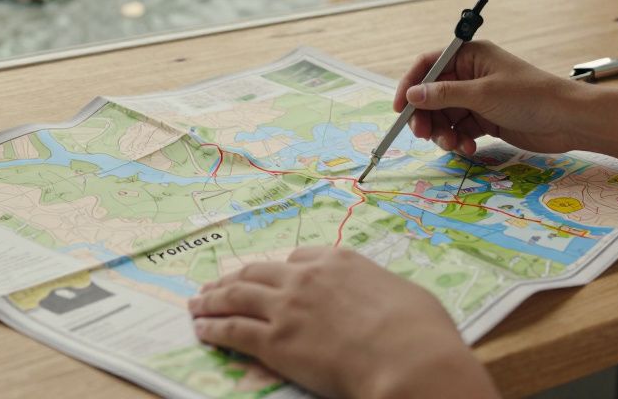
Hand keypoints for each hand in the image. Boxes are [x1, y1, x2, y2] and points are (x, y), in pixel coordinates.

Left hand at [188, 248, 497, 398]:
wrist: (407, 359)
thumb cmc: (420, 330)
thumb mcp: (407, 294)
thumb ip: (382, 291)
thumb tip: (386, 299)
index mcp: (340, 261)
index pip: (300, 258)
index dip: (281, 268)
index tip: (271, 275)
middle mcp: (307, 277)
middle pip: (259, 272)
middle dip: (235, 278)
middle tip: (218, 284)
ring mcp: (287, 307)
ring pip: (237, 296)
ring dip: (213, 299)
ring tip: (197, 303)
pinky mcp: (275, 342)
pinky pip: (234, 330)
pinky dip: (214, 327)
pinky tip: (202, 329)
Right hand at [395, 40, 585, 155]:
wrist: (568, 121)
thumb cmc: (529, 96)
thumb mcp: (483, 94)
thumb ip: (444, 95)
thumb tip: (412, 94)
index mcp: (469, 56)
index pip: (428, 65)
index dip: (410, 85)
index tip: (400, 108)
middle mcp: (470, 75)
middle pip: (432, 94)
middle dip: (426, 116)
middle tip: (424, 135)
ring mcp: (478, 98)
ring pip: (444, 115)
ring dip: (443, 132)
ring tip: (454, 145)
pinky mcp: (486, 119)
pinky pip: (460, 129)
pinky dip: (459, 139)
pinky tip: (470, 148)